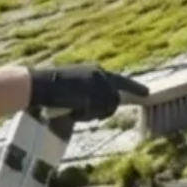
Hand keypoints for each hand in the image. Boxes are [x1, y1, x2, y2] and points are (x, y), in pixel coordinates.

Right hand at [26, 65, 149, 122]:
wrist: (38, 85)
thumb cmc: (49, 90)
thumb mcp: (73, 89)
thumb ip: (88, 96)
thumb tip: (99, 110)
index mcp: (94, 71)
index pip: (119, 81)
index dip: (134, 88)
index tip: (148, 93)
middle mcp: (100, 75)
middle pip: (114, 100)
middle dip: (102, 111)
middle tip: (81, 112)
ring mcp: (97, 84)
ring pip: (106, 108)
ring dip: (90, 114)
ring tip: (72, 107)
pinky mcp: (93, 93)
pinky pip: (95, 112)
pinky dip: (83, 115)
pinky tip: (71, 109)